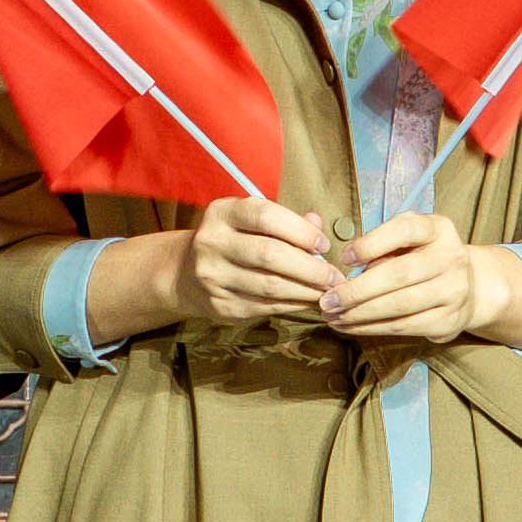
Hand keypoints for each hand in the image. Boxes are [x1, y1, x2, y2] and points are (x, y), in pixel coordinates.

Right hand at [171, 192, 354, 326]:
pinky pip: (265, 307)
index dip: (300, 231)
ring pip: (270, 286)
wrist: (185, 274)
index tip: (323, 245)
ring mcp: (213, 277)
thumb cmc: (232, 241)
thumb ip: (285, 221)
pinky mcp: (220, 305)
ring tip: (328, 291)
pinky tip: (308, 300)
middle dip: (310, 268)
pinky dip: (293, 304)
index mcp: (222, 213)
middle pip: (270, 255)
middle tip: (335, 276)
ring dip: (306, 291)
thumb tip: (318, 225)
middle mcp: (212, 243)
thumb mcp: (250, 220)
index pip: (266, 216)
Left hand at [320, 210, 521, 347]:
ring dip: (359, 314)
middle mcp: (452, 258)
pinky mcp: (448, 320)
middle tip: (327, 300)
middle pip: (398, 275)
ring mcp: (454, 291)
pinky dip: (372, 328)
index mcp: (438, 229)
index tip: (343, 258)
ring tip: (332, 317)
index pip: (404, 230)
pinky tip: (350, 326)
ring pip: (399, 306)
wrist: (469, 286)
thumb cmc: (424, 256)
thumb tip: (348, 268)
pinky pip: (404, 327)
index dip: (370, 244)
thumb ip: (384, 246)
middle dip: (356, 290)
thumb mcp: (410, 240)